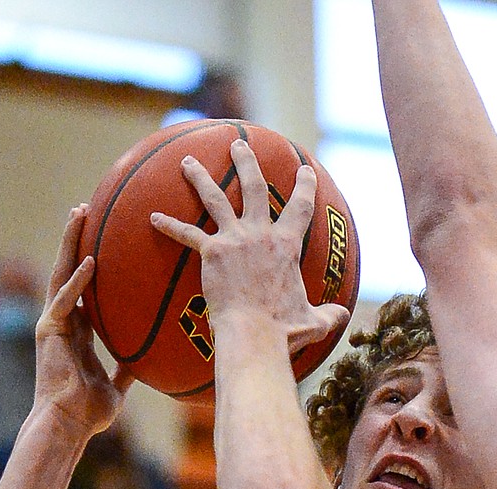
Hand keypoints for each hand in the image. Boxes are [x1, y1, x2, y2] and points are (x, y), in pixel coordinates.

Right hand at [33, 207, 131, 439]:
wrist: (68, 424)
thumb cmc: (89, 411)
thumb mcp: (115, 385)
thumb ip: (126, 369)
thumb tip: (145, 362)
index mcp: (75, 330)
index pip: (82, 287)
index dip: (90, 261)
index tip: (101, 238)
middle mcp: (61, 320)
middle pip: (68, 269)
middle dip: (75, 239)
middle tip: (85, 209)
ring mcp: (53, 322)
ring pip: (61, 273)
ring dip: (70, 243)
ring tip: (79, 214)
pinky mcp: (49, 330)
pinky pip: (65, 300)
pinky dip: (78, 281)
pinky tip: (90, 261)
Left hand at [150, 140, 348, 360]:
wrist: (254, 335)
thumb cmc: (284, 331)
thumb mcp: (313, 322)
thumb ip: (328, 314)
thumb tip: (342, 315)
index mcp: (287, 246)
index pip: (300, 208)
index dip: (304, 186)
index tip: (304, 169)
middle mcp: (261, 234)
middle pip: (254, 187)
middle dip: (246, 162)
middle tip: (238, 145)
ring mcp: (235, 239)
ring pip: (215, 198)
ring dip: (200, 177)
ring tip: (187, 161)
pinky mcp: (212, 252)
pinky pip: (187, 234)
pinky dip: (170, 226)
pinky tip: (154, 217)